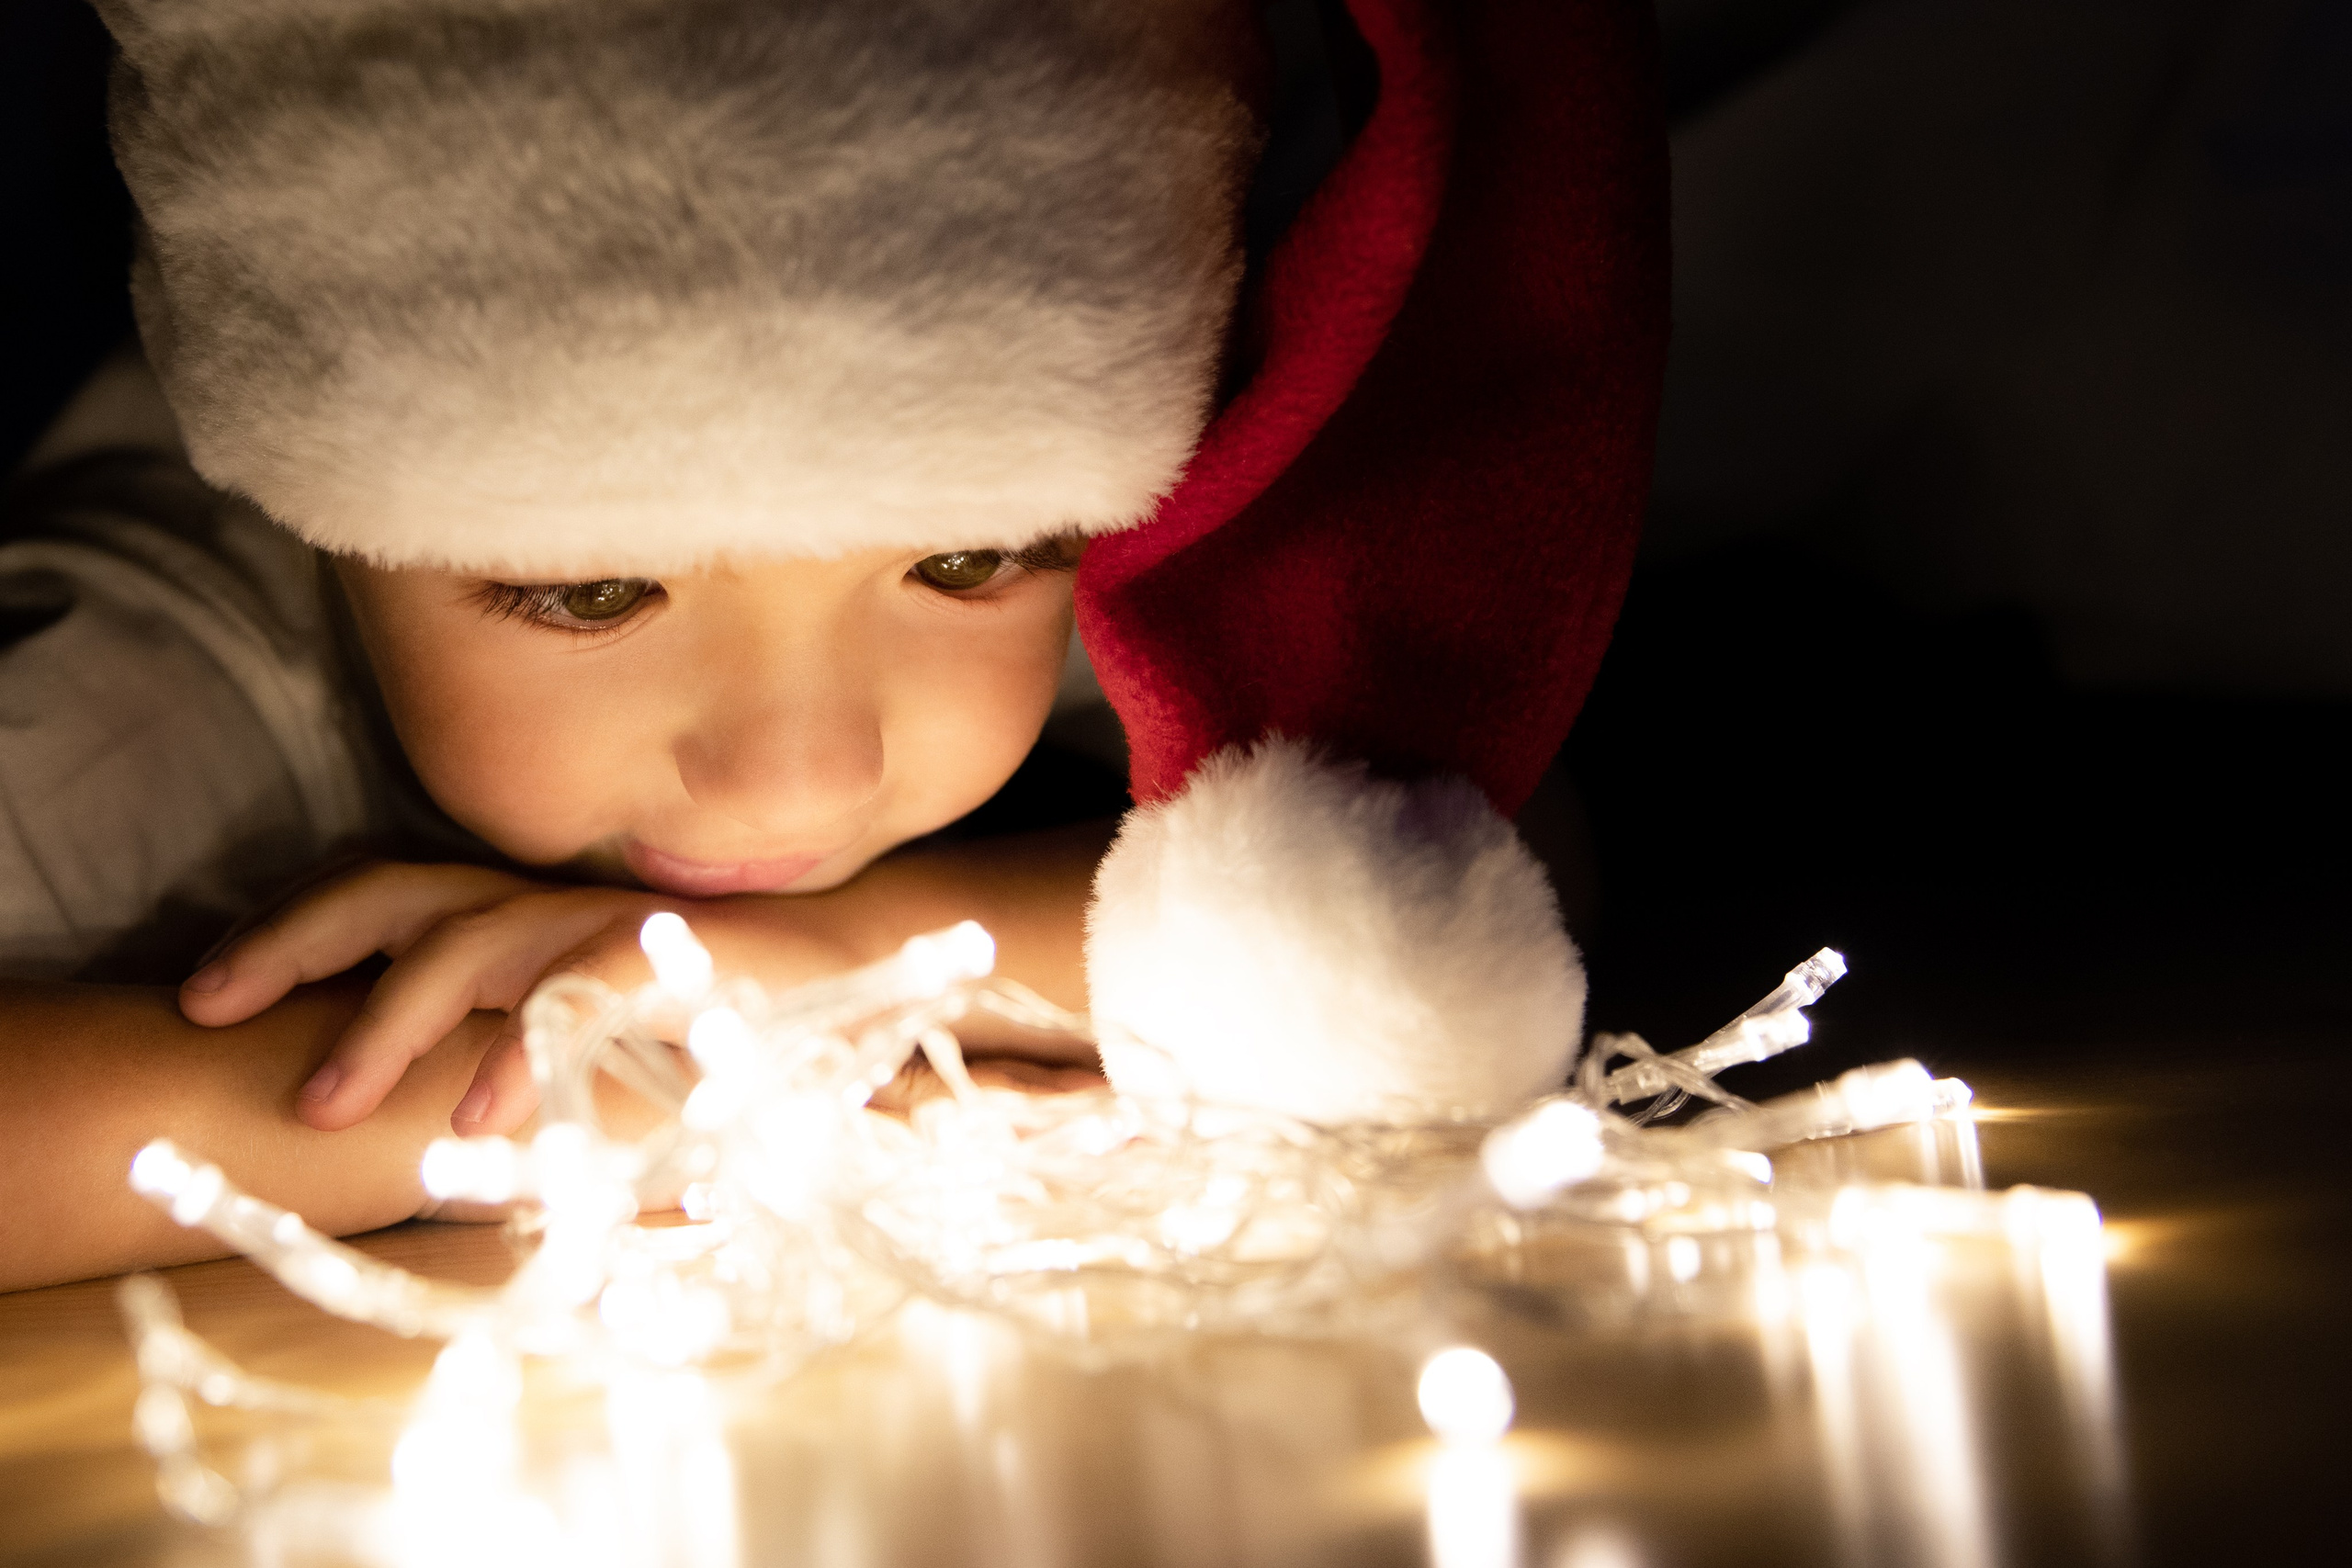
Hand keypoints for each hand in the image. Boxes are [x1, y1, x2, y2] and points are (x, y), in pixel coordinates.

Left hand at [179, 862, 860, 1136]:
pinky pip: (580, 992)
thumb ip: (525, 1061)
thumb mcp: (600, 1038)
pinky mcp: (681, 957)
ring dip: (389, 1019)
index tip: (200, 999)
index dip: (291, 934)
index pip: (388, 896)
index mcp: (525, 916)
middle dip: (295, 947)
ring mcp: (613, 923)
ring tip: (323, 1102)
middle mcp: (554, 904)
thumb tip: (430, 1131)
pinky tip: (478, 1112)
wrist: (869, 976)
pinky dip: (523, 1049)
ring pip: (475, 940)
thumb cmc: (726, 1016)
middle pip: (402, 895)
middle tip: (209, 1011)